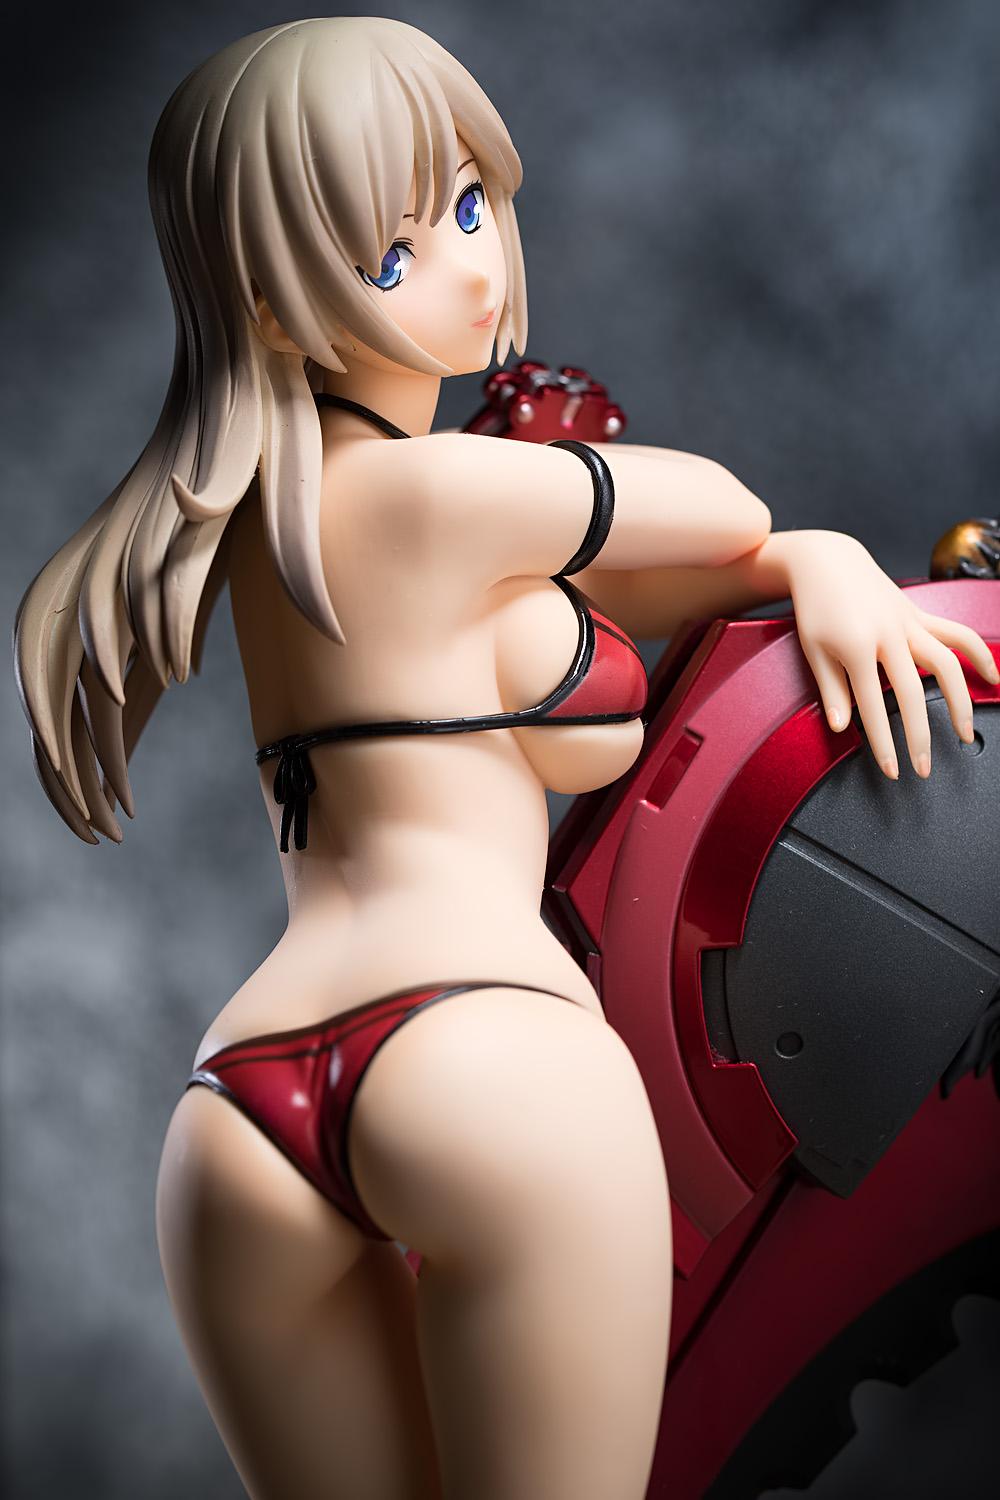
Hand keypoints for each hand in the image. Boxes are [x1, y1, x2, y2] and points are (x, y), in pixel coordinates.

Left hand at [782, 531, 999, 778]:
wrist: (828, 563)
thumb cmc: (815, 609)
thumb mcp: (813, 651)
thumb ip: (831, 690)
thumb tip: (843, 728)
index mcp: (857, 647)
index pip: (873, 707)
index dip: (884, 743)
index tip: (893, 770)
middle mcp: (889, 635)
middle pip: (913, 694)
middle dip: (920, 736)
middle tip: (925, 768)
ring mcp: (909, 623)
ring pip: (946, 664)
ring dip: (960, 701)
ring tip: (965, 732)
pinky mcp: (920, 614)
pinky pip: (956, 634)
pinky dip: (977, 654)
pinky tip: (992, 677)